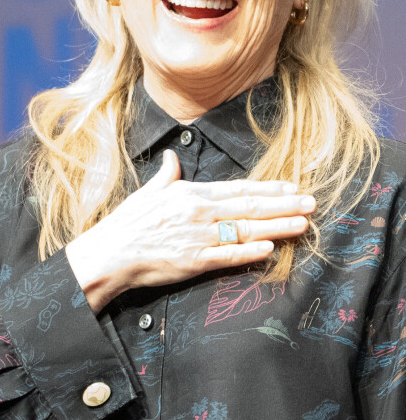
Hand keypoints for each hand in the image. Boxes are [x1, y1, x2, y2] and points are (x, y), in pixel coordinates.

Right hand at [66, 150, 315, 312]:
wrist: (109, 254)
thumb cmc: (127, 224)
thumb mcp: (148, 192)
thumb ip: (167, 175)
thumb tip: (172, 158)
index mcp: (190, 193)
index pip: (237, 188)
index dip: (267, 187)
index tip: (291, 185)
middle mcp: (199, 212)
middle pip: (250, 206)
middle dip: (284, 204)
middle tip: (311, 202)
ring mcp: (198, 237)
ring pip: (246, 229)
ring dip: (277, 226)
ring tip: (303, 224)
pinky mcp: (194, 261)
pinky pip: (229, 255)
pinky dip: (251, 252)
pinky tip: (271, 248)